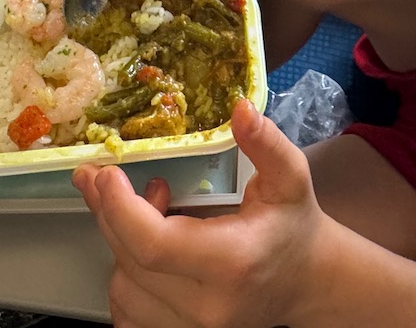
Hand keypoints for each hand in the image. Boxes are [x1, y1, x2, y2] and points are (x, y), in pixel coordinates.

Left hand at [73, 99, 323, 327]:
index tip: (108, 174)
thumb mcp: (290, 177)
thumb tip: (240, 108)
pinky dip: (125, 279)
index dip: (119, 208)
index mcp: (233, 261)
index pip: (154, 244)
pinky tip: (141, 251)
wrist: (308, 283)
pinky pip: (127, 313)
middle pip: (130, 260)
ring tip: (147, 212)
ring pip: (123, 288)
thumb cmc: (293, 227)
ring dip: (120, 244)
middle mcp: (208, 305)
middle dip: (111, 213)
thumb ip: (266, 142)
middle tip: (110, 178)